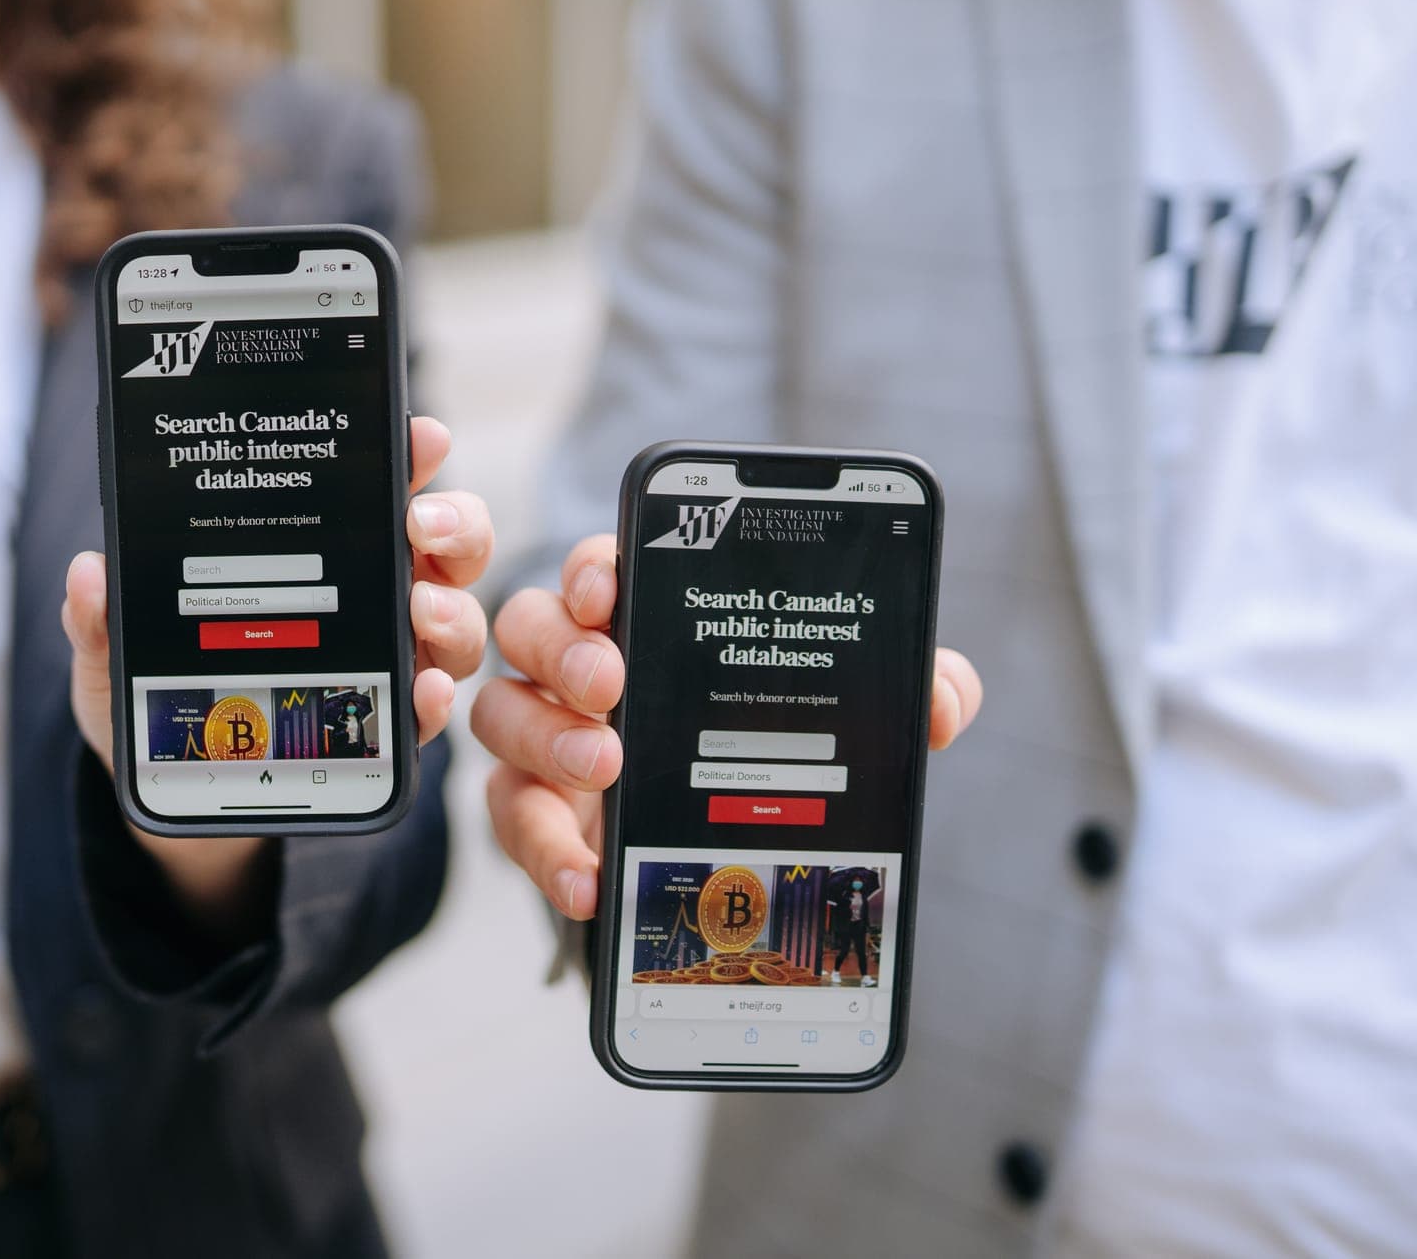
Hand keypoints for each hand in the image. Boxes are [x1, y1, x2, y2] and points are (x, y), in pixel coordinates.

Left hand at [62, 415, 492, 930]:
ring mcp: (387, 660)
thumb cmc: (161, 699)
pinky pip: (427, 706)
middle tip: (422, 523)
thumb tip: (88, 573)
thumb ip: (99, 618)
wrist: (177, 784)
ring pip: (454, 619)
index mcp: (316, 553)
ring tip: (418, 609)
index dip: (410, 457)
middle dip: (456, 524)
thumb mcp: (114, 654)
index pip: (377, 490)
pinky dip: (433, 697)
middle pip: (447, 545)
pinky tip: (420, 688)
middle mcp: (371, 597)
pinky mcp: (385, 726)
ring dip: (450, 610)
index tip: (420, 437)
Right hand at [472, 533, 982, 921]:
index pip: (603, 568)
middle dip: (561, 646)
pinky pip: (511, 821)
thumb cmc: (776, 752)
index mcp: (649, 618)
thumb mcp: (850, 717)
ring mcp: (550, 739)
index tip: (610, 585)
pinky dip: (546, 852)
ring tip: (605, 768)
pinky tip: (590, 881)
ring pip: (502, 713)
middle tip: (611, 682)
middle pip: (530, 626)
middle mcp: (583, 668)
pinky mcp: (539, 815)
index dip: (594, 568)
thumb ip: (905, 691)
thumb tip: (946, 700)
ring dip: (544, 736)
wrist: (730, 855)